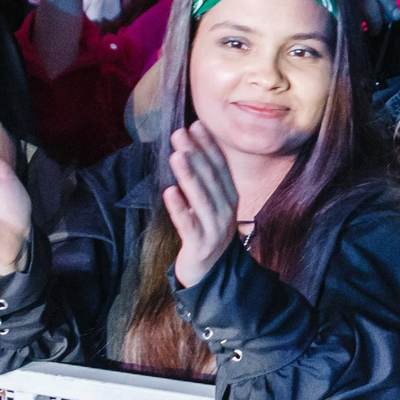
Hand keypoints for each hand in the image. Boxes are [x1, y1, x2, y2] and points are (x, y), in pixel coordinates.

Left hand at [161, 120, 242, 288]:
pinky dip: (180, 208)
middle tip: (180, 133)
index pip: (220, 167)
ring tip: (177, 155)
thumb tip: (191, 149)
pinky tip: (169, 192)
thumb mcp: (212, 205)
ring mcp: (214, 229)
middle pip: (211, 179)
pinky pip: (188, 224)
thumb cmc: (207, 233)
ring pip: (201, 198)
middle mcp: (226, 211)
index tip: (196, 125)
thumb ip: (205, 182)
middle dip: (196, 154)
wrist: (213, 275)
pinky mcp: (200, 246)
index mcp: (229, 198)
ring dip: (189, 176)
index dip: (209, 146)